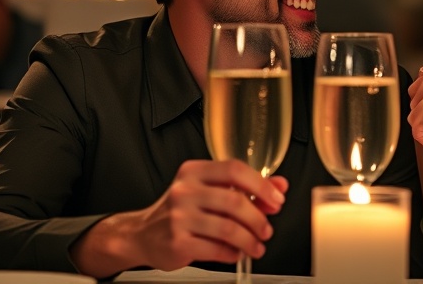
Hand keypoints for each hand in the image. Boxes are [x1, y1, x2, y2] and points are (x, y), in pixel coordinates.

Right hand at [71, 159, 287, 276]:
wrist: (142, 234)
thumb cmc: (181, 211)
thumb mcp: (210, 191)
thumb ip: (246, 187)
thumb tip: (279, 186)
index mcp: (195, 172)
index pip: (234, 170)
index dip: (261, 185)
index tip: (276, 199)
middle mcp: (185, 191)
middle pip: (235, 201)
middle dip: (258, 219)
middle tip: (266, 229)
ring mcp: (179, 217)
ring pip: (228, 228)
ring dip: (249, 240)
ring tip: (256, 246)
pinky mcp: (177, 242)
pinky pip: (216, 249)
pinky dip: (232, 253)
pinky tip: (235, 253)